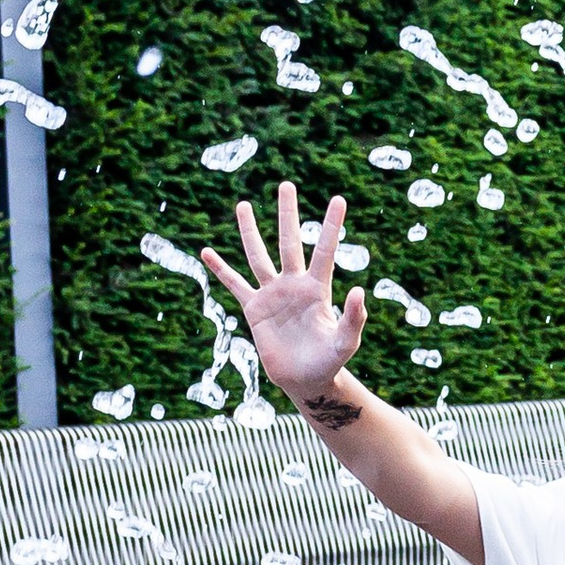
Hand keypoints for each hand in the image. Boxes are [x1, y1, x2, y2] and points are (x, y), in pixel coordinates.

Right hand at [201, 181, 367, 408]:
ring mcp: (273, 294)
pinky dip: (220, 269)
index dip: (332, 225)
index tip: (339, 198)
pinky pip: (234, 284)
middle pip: (289, 241)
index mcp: (318, 288)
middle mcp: (294, 284)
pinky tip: (206, 252)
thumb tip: (358, 290)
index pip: (325, 250)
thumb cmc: (330, 361)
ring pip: (259, 256)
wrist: (306, 379)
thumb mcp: (346, 342)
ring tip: (242, 205)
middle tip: (286, 184)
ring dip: (249, 231)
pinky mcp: (254, 308)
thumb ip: (353, 317)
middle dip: (287, 214)